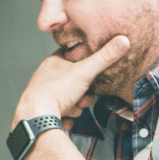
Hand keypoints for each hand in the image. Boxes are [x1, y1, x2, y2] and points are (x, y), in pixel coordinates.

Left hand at [12, 35, 129, 126]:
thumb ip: (104, 58)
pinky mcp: (42, 111)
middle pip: (73, 82)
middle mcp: (45, 77)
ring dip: (75, 107)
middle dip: (83, 93)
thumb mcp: (85, 71)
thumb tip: (122, 41)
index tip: (92, 72)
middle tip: (84, 97)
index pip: (72, 57)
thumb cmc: (56, 92)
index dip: (85, 65)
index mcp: (52, 63)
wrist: (37, 118)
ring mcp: (42, 94)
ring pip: (68, 99)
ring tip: (73, 108)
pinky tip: (65, 118)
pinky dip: (65, 117)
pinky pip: (60, 114)